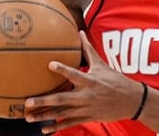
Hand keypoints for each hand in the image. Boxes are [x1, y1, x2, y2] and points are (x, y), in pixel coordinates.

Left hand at [24, 31, 143, 133]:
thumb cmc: (116, 80)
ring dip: (45, 115)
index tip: (50, 64)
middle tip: (27, 102)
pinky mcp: (87, 117)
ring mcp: (86, 108)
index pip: (75, 74)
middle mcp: (86, 95)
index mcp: (91, 80)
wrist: (131, 101)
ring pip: (62, 113)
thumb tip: (80, 32)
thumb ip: (88, 49)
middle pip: (62, 98)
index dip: (63, 69)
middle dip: (44, 101)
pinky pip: (70, 123)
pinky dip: (57, 127)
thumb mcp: (102, 64)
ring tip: (29, 117)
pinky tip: (44, 129)